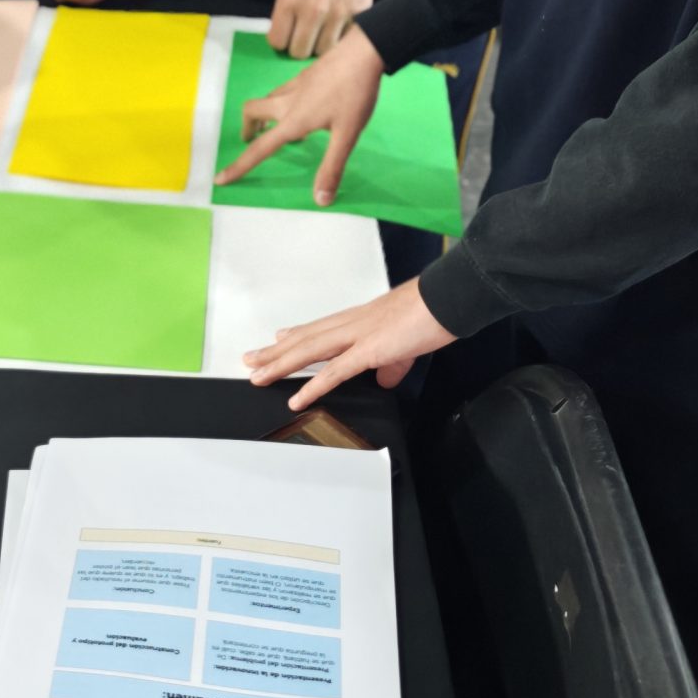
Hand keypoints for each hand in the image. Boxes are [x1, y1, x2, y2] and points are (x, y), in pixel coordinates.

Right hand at [217, 29, 386, 201]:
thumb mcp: (347, 135)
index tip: (221, 179)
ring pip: (268, 99)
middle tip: (254, 140)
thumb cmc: (356, 95)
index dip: (240, 166)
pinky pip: (283, 91)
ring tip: (282, 128)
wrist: (364, 52)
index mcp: (294, 120)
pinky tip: (305, 107)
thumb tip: (320, 201)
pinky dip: (282, 103)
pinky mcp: (305, 74)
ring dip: (265, 115)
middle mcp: (287, 101)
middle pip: (252, 111)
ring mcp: (295, 84)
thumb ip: (332, 167)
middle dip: (248, 128)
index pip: (260, 148)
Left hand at [245, 278, 457, 411]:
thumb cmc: (430, 315)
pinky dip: (313, 385)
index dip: (296, 335)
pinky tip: (297, 398)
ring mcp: (357, 336)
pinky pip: (335, 371)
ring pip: (309, 352)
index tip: (276, 339)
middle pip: (305, 340)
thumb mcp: (406, 344)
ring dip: (280, 365)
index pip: (321, 329)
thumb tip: (384, 378)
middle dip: (275, 352)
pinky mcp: (370, 350)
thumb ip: (392, 363)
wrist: (446, 299)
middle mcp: (351, 324)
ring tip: (258, 375)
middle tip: (250, 360)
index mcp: (360, 320)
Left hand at [268, 0, 377, 58]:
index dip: (281, 39)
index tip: (286, 34)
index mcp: (290, 1)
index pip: (277, 41)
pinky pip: (346, 40)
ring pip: (324, 51)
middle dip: (300, 45)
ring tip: (325, 30)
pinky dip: (343, 36)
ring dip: (322, 43)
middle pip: (300, 52)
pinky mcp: (358, 15)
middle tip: (305, 34)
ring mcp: (337, 15)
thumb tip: (287, 33)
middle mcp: (312, 12)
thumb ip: (287, 7)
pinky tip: (341, 24)